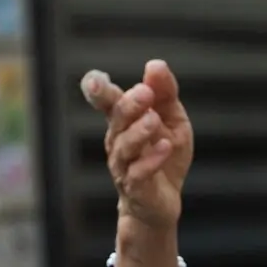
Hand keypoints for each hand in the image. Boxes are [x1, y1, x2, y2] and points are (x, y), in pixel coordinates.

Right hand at [81, 60, 193, 233]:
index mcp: (124, 121)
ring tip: (154, 119)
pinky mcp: (136, 188)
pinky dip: (151, 159)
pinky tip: (164, 146)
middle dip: (128, 105)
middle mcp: (118, 141)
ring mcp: (124, 165)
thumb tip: (155, 65)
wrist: (161, 201)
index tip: (94, 80)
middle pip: (117, 120)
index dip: (99, 91)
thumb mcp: (172, 120)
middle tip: (144, 92)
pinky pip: (139, 172)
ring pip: (125, 146)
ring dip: (138, 131)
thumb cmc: (162, 155)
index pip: (108, 102)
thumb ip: (165, 94)